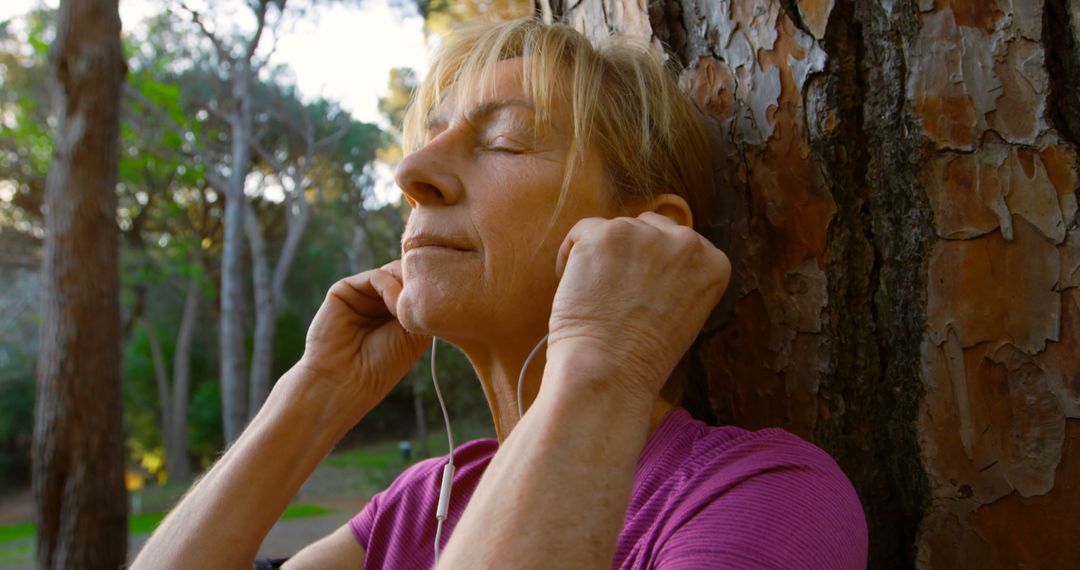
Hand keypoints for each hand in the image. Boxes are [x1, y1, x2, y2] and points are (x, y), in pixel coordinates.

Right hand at [294, 260, 429, 416]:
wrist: (347, 381)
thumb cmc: (382, 365)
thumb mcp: (414, 335)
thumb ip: (421, 306)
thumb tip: (427, 279)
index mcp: (398, 312)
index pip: (420, 286)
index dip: (432, 288)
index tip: (445, 302)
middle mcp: (380, 300)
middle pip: (408, 274)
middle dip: (420, 284)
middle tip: (426, 302)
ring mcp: (363, 294)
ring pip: (394, 271)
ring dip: (407, 287)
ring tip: (408, 311)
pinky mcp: (345, 290)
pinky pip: (376, 276)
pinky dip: (390, 286)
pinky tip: (395, 307)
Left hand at [547, 212, 730, 401]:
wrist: (609, 371)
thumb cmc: (642, 358)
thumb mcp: (684, 314)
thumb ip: (677, 278)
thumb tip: (651, 257)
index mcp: (714, 263)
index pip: (681, 243)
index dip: (655, 264)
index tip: (640, 288)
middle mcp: (685, 241)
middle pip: (650, 228)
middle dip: (630, 254)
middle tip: (613, 290)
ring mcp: (644, 234)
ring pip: (616, 229)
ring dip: (602, 255)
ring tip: (594, 294)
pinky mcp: (603, 234)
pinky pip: (582, 231)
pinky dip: (571, 255)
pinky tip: (571, 285)